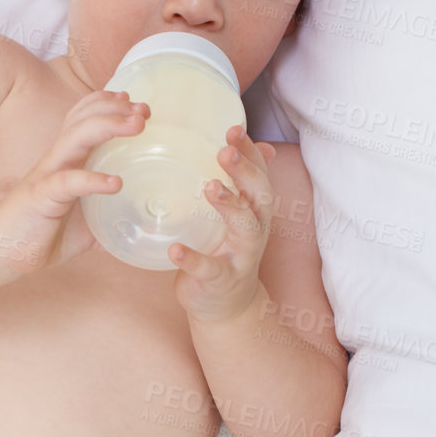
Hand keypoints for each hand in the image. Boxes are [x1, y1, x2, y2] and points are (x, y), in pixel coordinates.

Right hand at [0, 91, 150, 273]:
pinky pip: (68, 182)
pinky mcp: (42, 196)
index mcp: (67, 158)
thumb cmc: (40, 229)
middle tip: (145, 111)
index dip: (110, 105)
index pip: (85, 117)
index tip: (137, 106)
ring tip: (137, 126)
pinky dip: (92, 180)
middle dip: (116, 109)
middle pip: (85, 119)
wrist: (3, 249)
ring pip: (76, 137)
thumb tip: (136, 228)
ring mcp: (48, 174)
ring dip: (108, 126)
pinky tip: (115, 183)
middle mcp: (58, 159)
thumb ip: (107, 218)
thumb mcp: (84, 222)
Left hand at [170, 125, 275, 322]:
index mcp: (256, 211)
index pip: (260, 175)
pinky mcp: (221, 281)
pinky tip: (175, 250)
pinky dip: (193, 260)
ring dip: (230, 206)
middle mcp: (256, 230)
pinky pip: (209, 270)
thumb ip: (238, 185)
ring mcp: (241, 257)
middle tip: (224, 152)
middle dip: (245, 172)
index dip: (251, 152)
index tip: (234, 129)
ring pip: (246, 229)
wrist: (227, 307)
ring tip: (210, 187)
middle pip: (260, 196)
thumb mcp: (235, 218)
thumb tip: (252, 145)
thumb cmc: (225, 252)